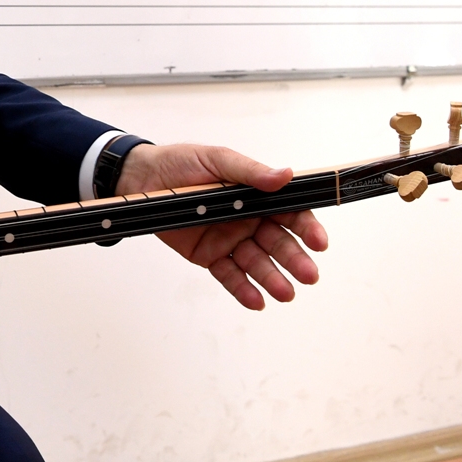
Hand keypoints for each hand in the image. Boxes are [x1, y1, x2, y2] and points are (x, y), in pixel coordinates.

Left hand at [117, 143, 327, 310]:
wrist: (142, 178)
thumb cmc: (182, 163)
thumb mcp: (217, 160)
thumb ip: (250, 171)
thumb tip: (285, 175)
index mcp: (255, 194)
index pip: (290, 213)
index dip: (307, 227)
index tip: (319, 242)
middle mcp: (247, 219)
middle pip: (277, 242)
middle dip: (294, 259)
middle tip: (308, 275)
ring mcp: (229, 239)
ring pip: (256, 262)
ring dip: (272, 278)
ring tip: (285, 293)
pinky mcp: (209, 255)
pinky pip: (229, 274)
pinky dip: (243, 289)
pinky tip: (257, 302)